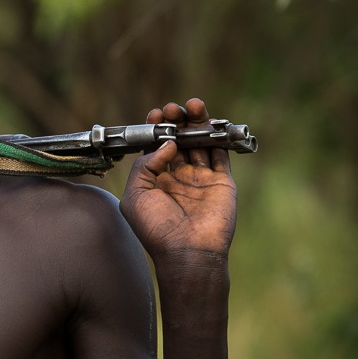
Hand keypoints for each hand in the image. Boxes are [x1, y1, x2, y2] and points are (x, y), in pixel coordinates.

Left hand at [119, 99, 236, 262]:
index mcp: (156, 179)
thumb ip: (144, 165)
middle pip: (179, 140)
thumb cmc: (156, 229)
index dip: (156, 128)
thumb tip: (166, 144)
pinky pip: (221, 154)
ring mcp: (201, 178)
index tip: (156, 115)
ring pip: (200, 142)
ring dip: (197, 122)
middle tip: (173, 109)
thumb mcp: (135, 195)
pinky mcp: (222, 182)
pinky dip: (218, 137)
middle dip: (176, 121)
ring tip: (193, 105)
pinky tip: (211, 123)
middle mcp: (178, 176)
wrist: (188, 253)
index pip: (157, 146)